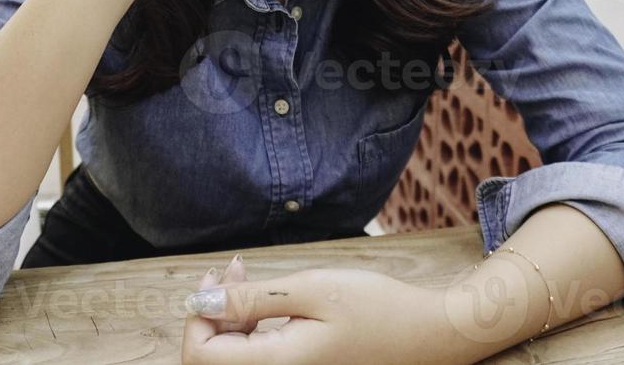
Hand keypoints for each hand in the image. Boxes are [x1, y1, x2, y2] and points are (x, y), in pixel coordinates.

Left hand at [180, 265, 449, 364]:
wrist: (426, 335)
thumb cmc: (378, 309)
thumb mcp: (313, 289)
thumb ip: (252, 299)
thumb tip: (201, 301)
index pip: (201, 356)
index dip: (197, 316)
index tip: (215, 276)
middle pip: (213, 359)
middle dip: (211, 312)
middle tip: (231, 267)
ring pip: (233, 358)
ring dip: (229, 318)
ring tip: (245, 274)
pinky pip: (258, 358)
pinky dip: (250, 328)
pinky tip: (264, 300)